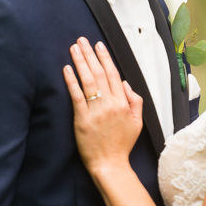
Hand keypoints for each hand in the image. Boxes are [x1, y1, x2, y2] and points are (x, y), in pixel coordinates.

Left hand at [64, 38, 143, 173]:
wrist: (110, 164)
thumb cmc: (122, 145)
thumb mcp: (138, 122)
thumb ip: (135, 101)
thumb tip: (125, 83)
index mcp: (123, 103)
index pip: (113, 74)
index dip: (105, 58)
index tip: (99, 46)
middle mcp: (110, 104)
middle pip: (99, 73)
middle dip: (90, 54)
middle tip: (82, 40)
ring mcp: (95, 111)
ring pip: (87, 81)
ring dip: (80, 62)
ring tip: (74, 49)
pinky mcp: (82, 119)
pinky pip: (76, 96)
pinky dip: (71, 81)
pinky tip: (67, 69)